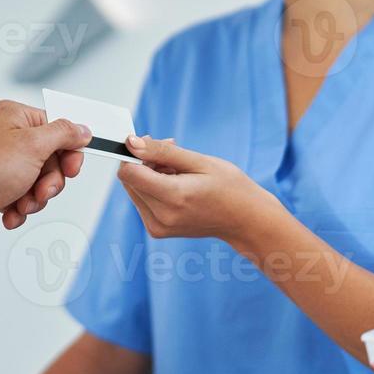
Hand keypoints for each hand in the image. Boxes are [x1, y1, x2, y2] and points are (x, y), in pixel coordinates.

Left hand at [0, 100, 90, 231]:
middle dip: (49, 182)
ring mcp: (0, 160)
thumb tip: (82, 129)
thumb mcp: (34, 146)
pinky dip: (19, 207)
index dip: (69, 152)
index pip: (58, 128)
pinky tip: (9, 213)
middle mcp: (7, 134)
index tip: (71, 170)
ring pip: (37, 180)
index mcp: (15, 116)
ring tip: (21, 204)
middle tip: (40, 191)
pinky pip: (20, 194)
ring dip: (34, 198)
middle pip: (50, 159)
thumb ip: (63, 134)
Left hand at [116, 136, 279, 245]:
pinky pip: (142, 201)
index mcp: (173, 198)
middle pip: (130, 180)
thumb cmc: (229, 187)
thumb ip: (161, 151)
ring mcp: (158, 227)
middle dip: (145, 162)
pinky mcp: (157, 230)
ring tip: (179, 171)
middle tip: (173, 154)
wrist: (244, 219)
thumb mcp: (199, 161)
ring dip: (149, 175)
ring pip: (134, 189)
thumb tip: (131, 143)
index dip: (135, 154)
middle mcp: (161, 217)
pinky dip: (153, 188)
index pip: (129, 173)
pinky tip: (176, 184)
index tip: (152, 144)